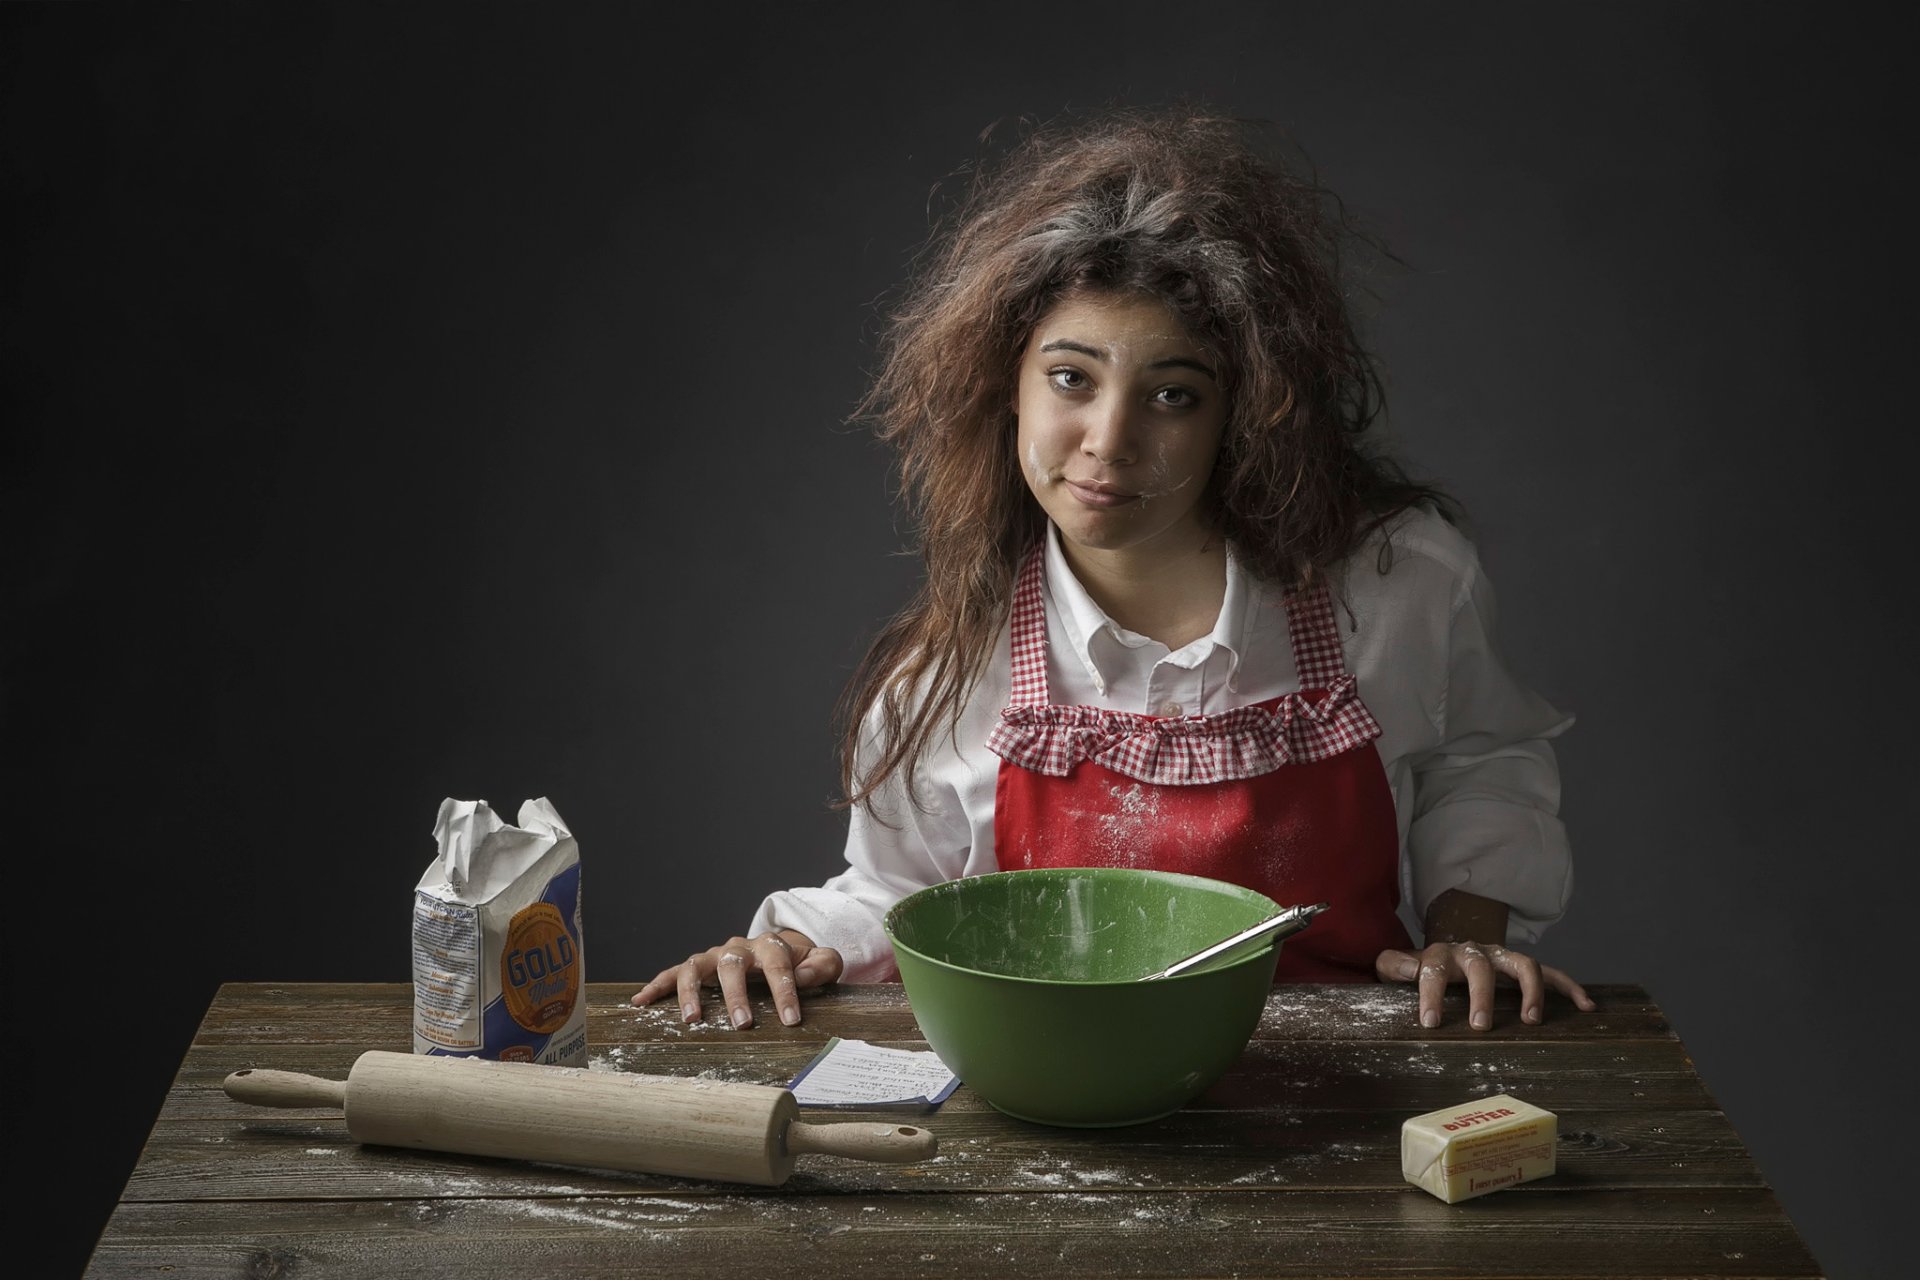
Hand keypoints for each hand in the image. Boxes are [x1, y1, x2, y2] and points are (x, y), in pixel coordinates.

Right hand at [631, 931, 843, 1028]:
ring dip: (692, 992)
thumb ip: (823, 966)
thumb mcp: (821, 961)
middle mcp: (738, 948)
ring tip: (692, 1020)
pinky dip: (656, 985)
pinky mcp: (697, 967)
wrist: (778, 950)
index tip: (790, 1020)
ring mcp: (714, 956)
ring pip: (697, 966)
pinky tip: (641, 1001)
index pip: (778, 964)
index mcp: (771, 946)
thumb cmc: (799, 963)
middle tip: (742, 1024)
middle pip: (732, 964)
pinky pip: (672, 973)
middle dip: (736, 995)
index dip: (785, 992)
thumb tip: (806, 977)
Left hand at [1374, 942, 1594, 1030]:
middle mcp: (1475, 952)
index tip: (1430, 1023)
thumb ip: (1393, 964)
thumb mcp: (1397, 966)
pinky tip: (1586, 1005)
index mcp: (1442, 955)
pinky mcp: (1522, 968)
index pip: (1433, 969)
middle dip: (1482, 994)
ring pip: (1522, 964)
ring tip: (1531, 1019)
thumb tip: (1403, 967)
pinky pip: (1551, 973)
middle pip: (1481, 966)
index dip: (1430, 993)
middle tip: (1481, 1025)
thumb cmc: (1423, 968)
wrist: (1447, 953)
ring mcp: (1502, 958)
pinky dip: (1569, 986)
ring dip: (1530, 989)